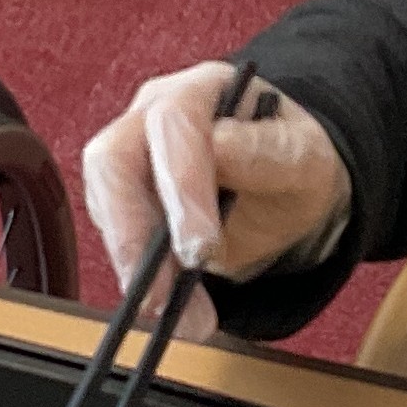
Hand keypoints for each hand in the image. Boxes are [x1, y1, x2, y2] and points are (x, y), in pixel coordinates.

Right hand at [82, 62, 350, 329]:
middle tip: (163, 294)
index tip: (199, 247)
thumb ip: (266, 151)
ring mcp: (131, 157)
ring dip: (133, 267)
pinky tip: (169, 306)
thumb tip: (221, 146)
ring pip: (103, 204)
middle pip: (112, 161)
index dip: (180, 186)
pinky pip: (114, 236)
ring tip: (175, 314)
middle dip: (133, 232)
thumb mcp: (303, 157)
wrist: (281, 185)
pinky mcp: (122, 200)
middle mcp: (152, 116)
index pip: (172, 124)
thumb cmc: (290, 161)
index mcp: (200, 92)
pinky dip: (139, 278)